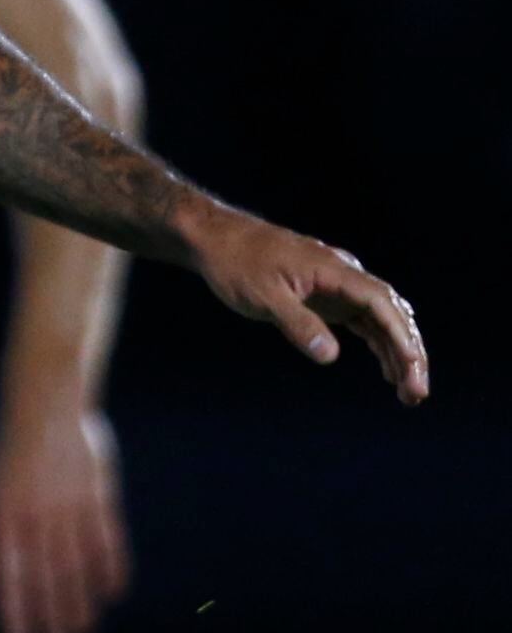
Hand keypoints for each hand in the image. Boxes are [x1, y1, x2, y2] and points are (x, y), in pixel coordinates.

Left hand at [0, 404, 127, 632]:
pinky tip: (111, 595)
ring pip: (75, 565)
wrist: (45, 403)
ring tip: (82, 631)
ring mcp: (69, 506)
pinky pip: (105, 541)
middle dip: (50, 614)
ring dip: (79, 601)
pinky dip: (110, 569)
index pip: (9, 572)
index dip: (15, 608)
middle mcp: (35, 514)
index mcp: (2, 512)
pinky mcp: (97, 496)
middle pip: (45, 575)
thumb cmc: (12, 449)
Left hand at [182, 204, 427, 403]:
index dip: (401, 337)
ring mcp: (338, 287)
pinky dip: (379, 346)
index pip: (382, 304)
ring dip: (398, 354)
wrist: (216, 239)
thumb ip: (297, 324)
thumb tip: (330, 355)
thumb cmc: (237, 264)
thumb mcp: (263, 297)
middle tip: (416, 393)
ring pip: (382, 321)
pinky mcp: (327, 297)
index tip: (412, 367)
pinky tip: (389, 372)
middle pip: (392, 314)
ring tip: (409, 393)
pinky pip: (365, 322)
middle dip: (409, 352)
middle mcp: (345, 276)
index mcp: (335, 270)